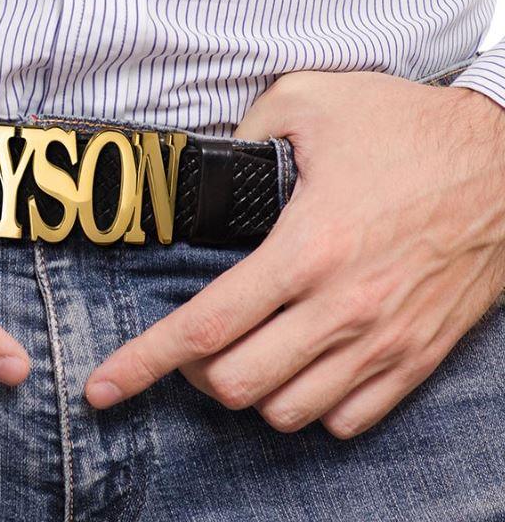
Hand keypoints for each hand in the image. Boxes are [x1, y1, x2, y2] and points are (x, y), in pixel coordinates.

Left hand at [85, 70, 504, 437]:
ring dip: (252, 388)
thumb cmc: (410, 129)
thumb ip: (243, 131)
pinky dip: (311, 404)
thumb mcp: (310, 100)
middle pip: (236, 385)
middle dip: (196, 373)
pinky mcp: (418, 357)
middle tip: (195, 342)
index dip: (141, 363)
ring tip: (249, 349)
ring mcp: (383, 342)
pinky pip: (348, 421)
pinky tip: (303, 365)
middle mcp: (341, 309)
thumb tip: (207, 163)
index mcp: (304, 249)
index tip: (104, 387)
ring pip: (287, 412)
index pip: (203, 327)